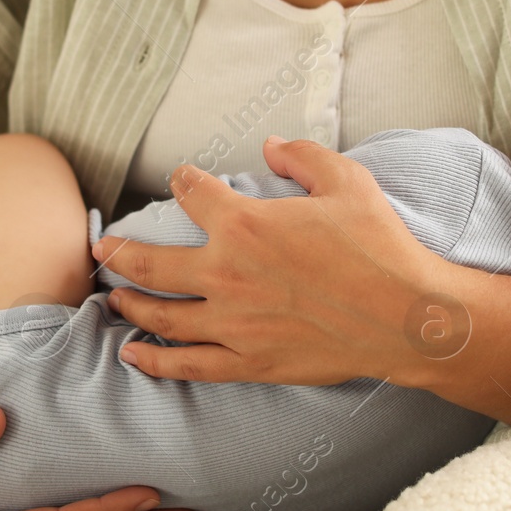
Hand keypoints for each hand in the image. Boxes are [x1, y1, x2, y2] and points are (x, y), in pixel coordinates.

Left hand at [90, 136, 435, 385]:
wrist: (407, 317)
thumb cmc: (380, 246)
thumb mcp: (347, 182)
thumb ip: (302, 156)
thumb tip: (271, 145)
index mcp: (245, 225)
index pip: (192, 194)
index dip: (184, 182)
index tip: (182, 180)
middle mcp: (227, 275)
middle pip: (152, 263)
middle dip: (120, 251)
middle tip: (103, 246)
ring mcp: (233, 325)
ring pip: (161, 316)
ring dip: (130, 303)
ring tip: (113, 297)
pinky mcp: (248, 362)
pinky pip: (187, 365)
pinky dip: (154, 361)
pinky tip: (132, 356)